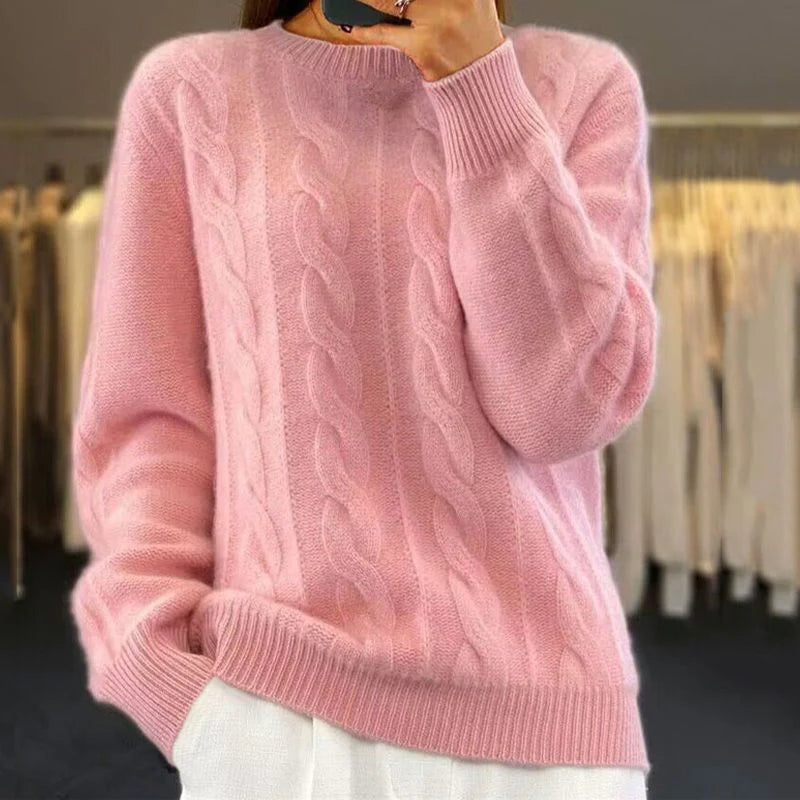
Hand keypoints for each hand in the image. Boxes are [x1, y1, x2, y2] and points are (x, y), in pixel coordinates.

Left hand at [346, 0, 505, 80]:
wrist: (483, 82)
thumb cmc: (473, 38)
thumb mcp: (470, 2)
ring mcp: (440, 21)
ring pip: (390, 1)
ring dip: (369, 1)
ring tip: (355, 3)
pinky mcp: (425, 46)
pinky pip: (386, 33)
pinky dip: (366, 30)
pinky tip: (353, 27)